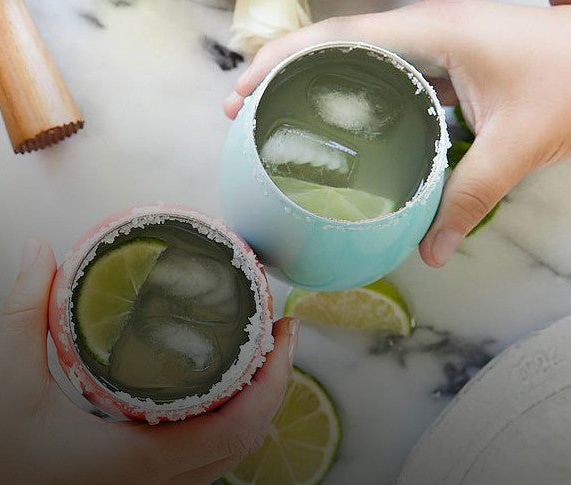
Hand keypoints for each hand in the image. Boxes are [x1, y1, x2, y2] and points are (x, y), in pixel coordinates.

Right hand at [0, 239, 298, 484]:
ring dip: (247, 411)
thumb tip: (42, 252)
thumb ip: (26, 315)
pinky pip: (198, 467)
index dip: (275, 378)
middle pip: (245, 442)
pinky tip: (200, 399)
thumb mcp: (8, 386)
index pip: (239, 425)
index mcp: (144, 459)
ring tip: (247, 358)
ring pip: (224, 459)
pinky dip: (217, 432)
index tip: (286, 330)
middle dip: (271, 386)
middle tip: (273, 333)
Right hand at [224, 0, 570, 267]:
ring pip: (350, 53)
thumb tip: (429, 251)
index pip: (338, 37)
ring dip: (305, 78)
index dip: (282, 61)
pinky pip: (378, 69)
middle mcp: (423, 28)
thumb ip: (470, 198)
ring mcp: (430, 41)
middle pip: (330, 41)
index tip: (246, 91)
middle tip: (239, 110)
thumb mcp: (518, 144)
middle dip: (277, 69)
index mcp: (433, 33)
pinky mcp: (440, 58)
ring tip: (268, 114)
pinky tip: (329, 123)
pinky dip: (342, 91)